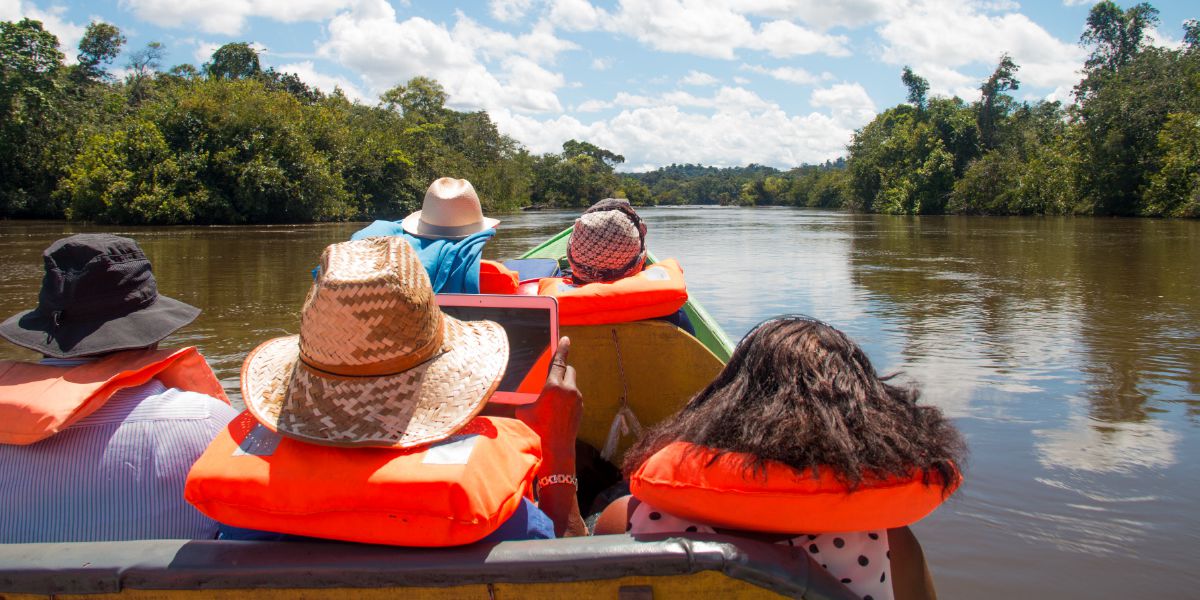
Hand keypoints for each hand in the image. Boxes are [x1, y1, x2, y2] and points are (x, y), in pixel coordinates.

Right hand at [515, 336, 581, 471]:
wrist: (558, 443)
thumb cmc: (538, 426)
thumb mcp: (524, 411)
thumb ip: (522, 400)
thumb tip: (507, 399)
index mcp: (553, 386)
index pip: (558, 362)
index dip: (562, 348)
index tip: (565, 338)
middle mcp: (568, 388)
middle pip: (568, 370)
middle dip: (562, 370)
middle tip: (554, 378)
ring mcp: (577, 397)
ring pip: (572, 383)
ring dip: (564, 386)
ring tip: (554, 401)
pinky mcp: (581, 405)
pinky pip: (574, 395)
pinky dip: (567, 398)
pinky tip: (559, 410)